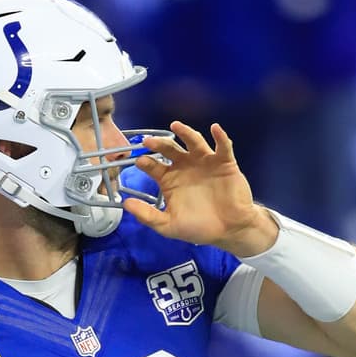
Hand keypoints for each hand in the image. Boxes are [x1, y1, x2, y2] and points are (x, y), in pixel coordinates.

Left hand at [125, 121, 276, 257]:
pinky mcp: (224, 163)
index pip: (153, 165)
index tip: (138, 160)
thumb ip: (148, 216)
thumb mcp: (169, 225)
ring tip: (175, 126)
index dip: (145, 161)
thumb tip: (126, 205)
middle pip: (169, 149)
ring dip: (185, 132)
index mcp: (170, 179)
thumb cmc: (199, 227)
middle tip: (148, 141)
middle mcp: (185, 167)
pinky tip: (215, 128)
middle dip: (159, 143)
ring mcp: (204, 162)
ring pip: (193, 142)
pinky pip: (223, 146)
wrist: (230, 230)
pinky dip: (220, 136)